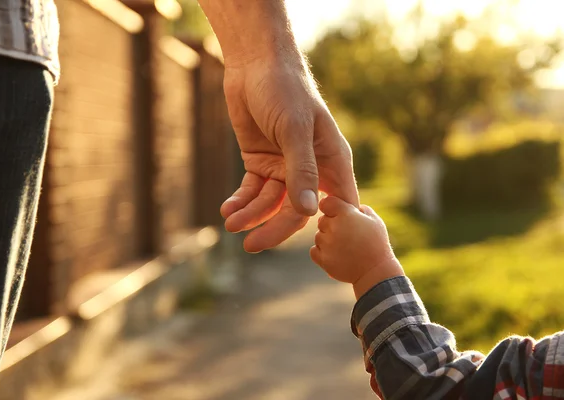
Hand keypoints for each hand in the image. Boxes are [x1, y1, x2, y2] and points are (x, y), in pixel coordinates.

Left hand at [221, 56, 358, 252]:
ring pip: (270, 203)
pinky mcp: (260, 162)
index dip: (328, 226)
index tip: (314, 248)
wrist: (254, 64)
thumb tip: (310, 212)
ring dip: (251, 215)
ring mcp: (283, 167)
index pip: (336, 203)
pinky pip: (252, 190)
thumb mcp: (294, 130)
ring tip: (231, 224)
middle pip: (296, 210)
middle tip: (251, 246)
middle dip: (274, 228)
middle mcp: (309, 168)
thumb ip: (302, 171)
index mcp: (331, 160)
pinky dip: (241, 201)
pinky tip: (228, 210)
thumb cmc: (285, 90)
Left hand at [310, 196, 403, 298]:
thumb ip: (360, 209)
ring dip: (327, 240)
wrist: (376, 271)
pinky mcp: (323, 259)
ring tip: (345, 247)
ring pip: (319, 236)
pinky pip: (314, 250)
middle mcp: (334, 227)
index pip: (326, 203)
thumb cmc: (377, 244)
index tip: (337, 215)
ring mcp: (327, 244)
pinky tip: (336, 254)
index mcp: (346, 214)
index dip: (331, 208)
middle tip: (346, 235)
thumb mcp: (374, 221)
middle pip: (321, 221)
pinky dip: (322, 252)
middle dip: (331, 225)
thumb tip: (350, 207)